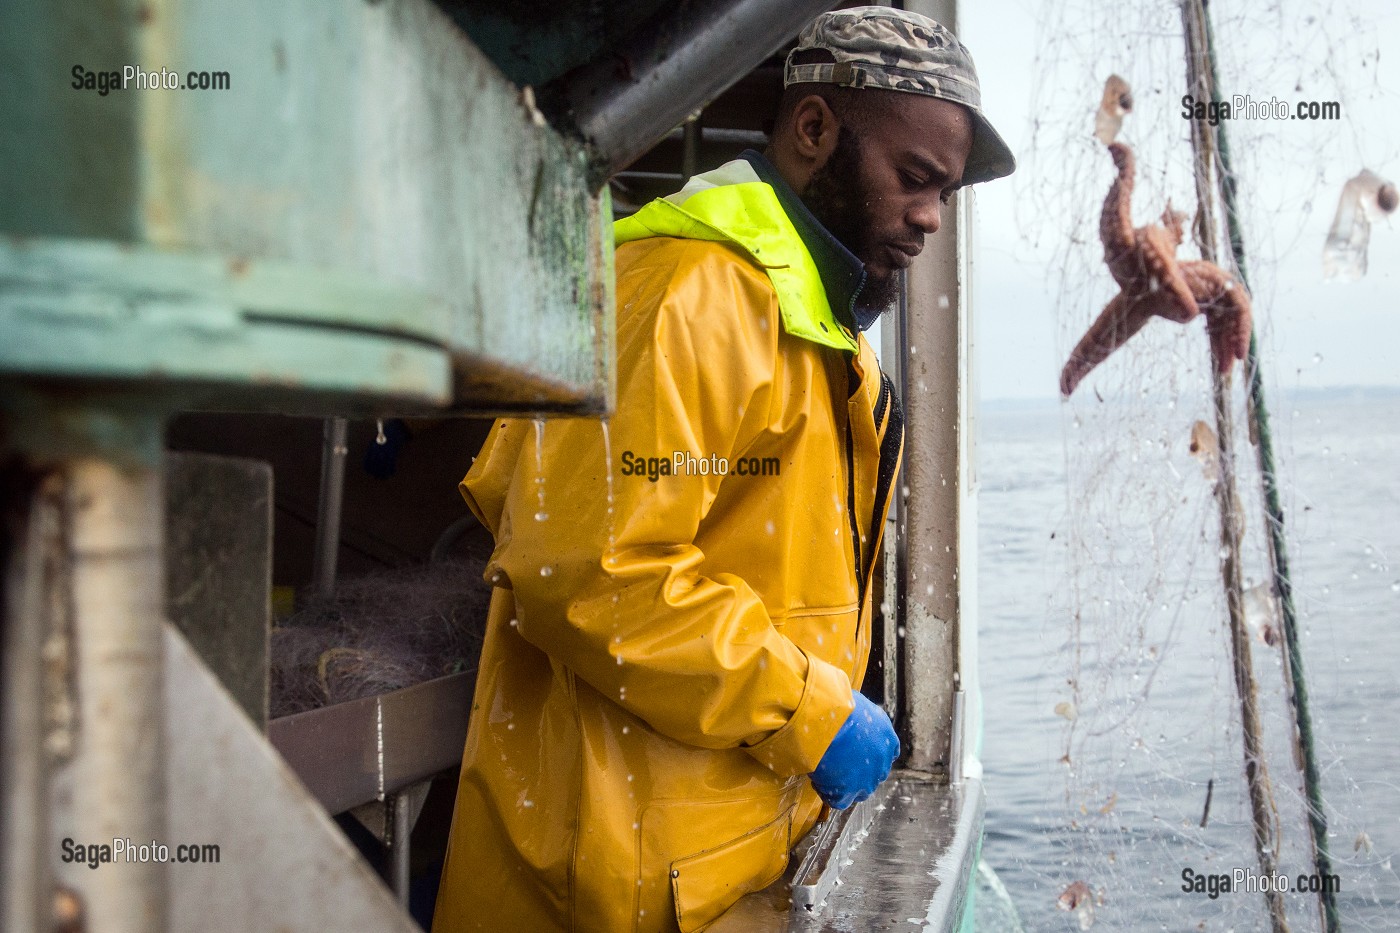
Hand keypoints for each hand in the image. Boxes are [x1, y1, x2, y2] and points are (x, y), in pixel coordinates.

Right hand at [809, 692, 898, 809]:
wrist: (828, 719)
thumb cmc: (839, 705)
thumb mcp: (859, 704)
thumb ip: (861, 716)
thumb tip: (851, 714)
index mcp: (888, 739)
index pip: (885, 754)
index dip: (868, 753)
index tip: (854, 749)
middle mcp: (883, 762)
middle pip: (872, 773)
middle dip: (857, 770)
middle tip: (837, 760)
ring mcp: (867, 780)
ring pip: (858, 790)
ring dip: (843, 783)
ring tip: (824, 769)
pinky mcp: (849, 792)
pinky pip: (838, 800)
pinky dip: (827, 792)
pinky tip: (817, 778)